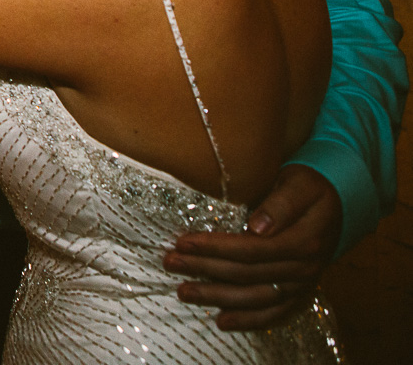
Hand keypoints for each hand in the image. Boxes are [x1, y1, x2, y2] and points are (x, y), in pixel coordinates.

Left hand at [165, 164, 341, 329]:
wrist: (337, 204)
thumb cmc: (309, 188)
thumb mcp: (299, 183)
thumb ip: (280, 203)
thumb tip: (257, 226)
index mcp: (304, 240)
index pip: (252, 248)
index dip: (215, 247)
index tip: (183, 242)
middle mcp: (305, 268)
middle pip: (248, 274)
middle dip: (205, 269)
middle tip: (170, 262)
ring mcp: (302, 285)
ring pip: (257, 298)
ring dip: (218, 298)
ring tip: (184, 292)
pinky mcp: (299, 294)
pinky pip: (275, 313)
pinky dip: (249, 321)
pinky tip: (221, 322)